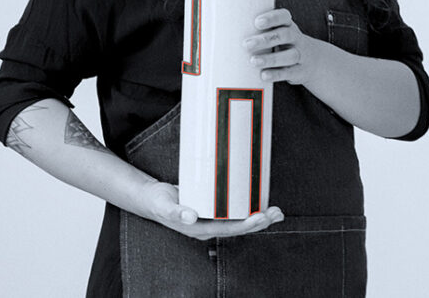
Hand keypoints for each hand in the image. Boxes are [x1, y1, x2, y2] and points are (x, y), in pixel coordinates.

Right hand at [142, 180, 283, 240]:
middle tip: (277, 213)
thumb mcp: (163, 205)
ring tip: (275, 211)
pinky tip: (259, 201)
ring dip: (257, 216)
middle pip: (238, 227)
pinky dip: (248, 207)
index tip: (262, 217)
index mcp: (200, 229)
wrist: (152, 198)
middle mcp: (208, 226)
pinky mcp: (212, 208)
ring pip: (239, 220)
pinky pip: (233, 211)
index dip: (246, 225)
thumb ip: (176, 212)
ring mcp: (211, 218)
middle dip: (259, 221)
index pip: (228, 229)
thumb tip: (191, 217)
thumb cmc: (158, 202)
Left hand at [243, 8, 326, 84]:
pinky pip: (289, 72)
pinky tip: (264, 75)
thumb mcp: (278, 33)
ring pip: (289, 55)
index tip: (257, 22)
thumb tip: (228, 30)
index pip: (284, 17)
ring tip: (253, 61)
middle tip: (246, 44)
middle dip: (265, 39)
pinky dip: (276, 74)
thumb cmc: (285, 44)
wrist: (315, 62)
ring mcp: (301, 55)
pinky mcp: (300, 71)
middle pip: (285, 35)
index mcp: (289, 26)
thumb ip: (260, 31)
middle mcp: (297, 38)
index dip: (272, 18)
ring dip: (270, 59)